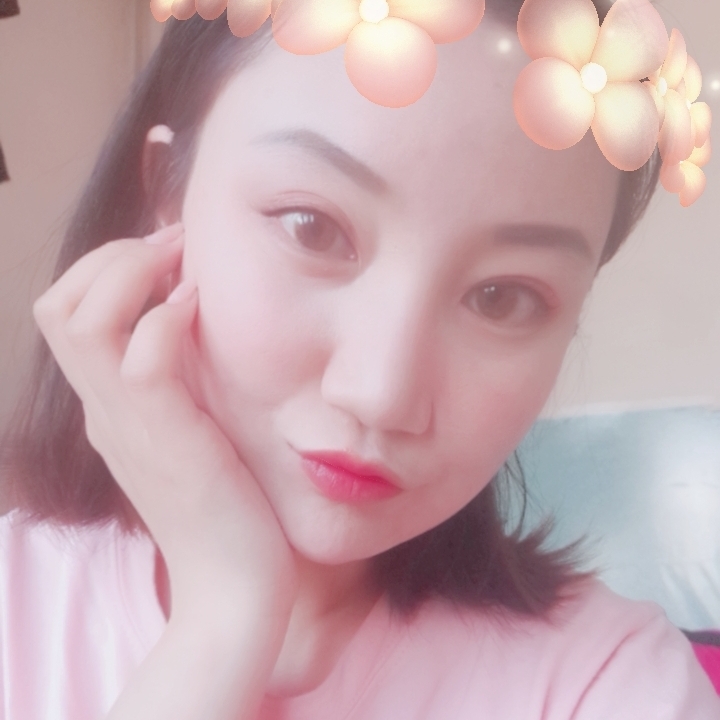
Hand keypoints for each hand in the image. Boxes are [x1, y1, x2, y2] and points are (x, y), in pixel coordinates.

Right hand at [33, 223, 297, 618]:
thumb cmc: (227, 503)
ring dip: (131, 271)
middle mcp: (105, 409)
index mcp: (109, 405)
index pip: (66, 313)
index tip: (167, 256)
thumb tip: (198, 316)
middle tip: (170, 249)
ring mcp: (127, 423)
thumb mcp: (195, 429)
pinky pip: (142, 357)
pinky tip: (200, 309)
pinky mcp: (166, 437)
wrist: (234, 582)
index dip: (106, 267)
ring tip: (181, 266)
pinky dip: (167, 318)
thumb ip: (184, 381)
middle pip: (58, 304)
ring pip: (82, 318)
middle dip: (110, 255)